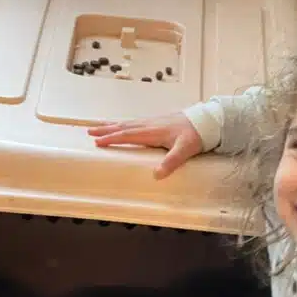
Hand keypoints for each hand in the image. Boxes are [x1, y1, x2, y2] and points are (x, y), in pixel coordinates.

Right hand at [88, 113, 202, 179]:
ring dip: (112, 125)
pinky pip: (135, 122)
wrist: (206, 121)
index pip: (128, 135)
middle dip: (106, 130)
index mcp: (153, 132)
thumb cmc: (195, 136)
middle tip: (90, 132)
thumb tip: (156, 175)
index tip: (98, 142)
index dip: (113, 138)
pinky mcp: (157, 121)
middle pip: (123, 126)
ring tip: (98, 127)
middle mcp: (150, 124)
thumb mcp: (184, 151)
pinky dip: (124, 124)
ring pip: (128, 123)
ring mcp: (153, 121)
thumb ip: (171, 162)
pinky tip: (121, 126)